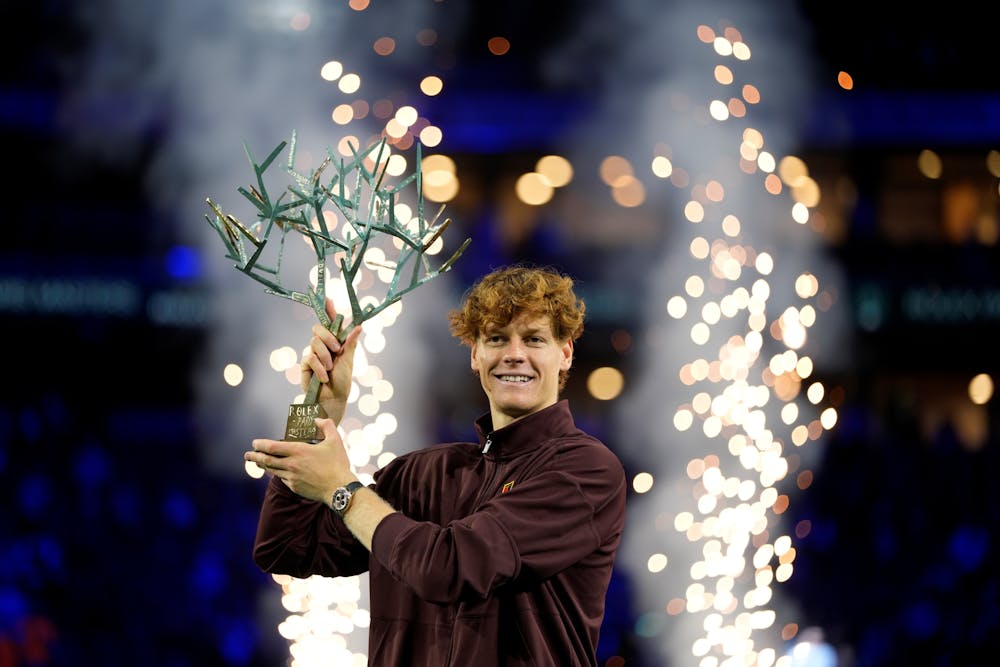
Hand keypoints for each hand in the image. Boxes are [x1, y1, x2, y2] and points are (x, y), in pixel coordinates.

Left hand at [246, 418, 356, 503]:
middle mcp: (291, 464)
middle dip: (254, 457)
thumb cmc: (337, 464)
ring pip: (272, 471)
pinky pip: (282, 479)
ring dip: (263, 466)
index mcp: (298, 451)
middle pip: (266, 460)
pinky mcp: (295, 487)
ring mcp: (292, 477)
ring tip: (258, 463)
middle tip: (247, 455)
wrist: (339, 488)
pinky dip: (277, 474)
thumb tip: (317, 419)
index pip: (272, 447)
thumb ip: (326, 425)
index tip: (254, 443)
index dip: (260, 444)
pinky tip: (277, 473)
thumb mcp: (335, 440)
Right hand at [301, 297, 362, 423]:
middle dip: (328, 337)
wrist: (333, 399)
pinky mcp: (305, 364)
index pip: (330, 322)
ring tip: (330, 369)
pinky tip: (323, 377)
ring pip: (314, 342)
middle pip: (318, 328)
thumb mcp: (349, 360)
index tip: (328, 297)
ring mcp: (313, 354)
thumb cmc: (342, 381)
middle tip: (337, 350)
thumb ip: (351, 342)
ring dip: (325, 356)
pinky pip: (310, 357)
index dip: (328, 310)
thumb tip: (360, 325)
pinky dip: (319, 368)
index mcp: (335, 342)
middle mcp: (323, 345)